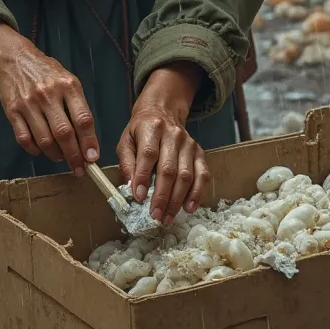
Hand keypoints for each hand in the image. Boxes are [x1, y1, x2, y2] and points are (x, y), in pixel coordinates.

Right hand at [0, 18, 99, 175]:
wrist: (14, 59)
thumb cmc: (47, 73)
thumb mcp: (68, 81)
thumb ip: (78, 107)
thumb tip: (88, 141)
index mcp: (68, 86)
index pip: (83, 119)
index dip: (89, 142)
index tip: (93, 158)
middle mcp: (48, 94)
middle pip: (64, 134)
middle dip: (74, 156)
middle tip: (79, 169)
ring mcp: (29, 103)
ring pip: (44, 140)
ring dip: (55, 155)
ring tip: (61, 158)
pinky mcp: (12, 111)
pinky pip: (24, 139)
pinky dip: (35, 150)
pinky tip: (41, 150)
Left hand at [117, 63, 209, 226]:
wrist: (162, 111)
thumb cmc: (140, 131)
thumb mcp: (126, 141)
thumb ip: (126, 163)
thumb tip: (130, 188)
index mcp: (151, 128)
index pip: (148, 154)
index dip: (143, 177)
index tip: (138, 198)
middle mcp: (173, 135)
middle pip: (169, 169)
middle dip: (162, 196)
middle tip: (155, 215)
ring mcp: (189, 144)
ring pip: (186, 175)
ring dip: (177, 200)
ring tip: (167, 217)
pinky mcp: (199, 152)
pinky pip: (202, 175)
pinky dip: (197, 193)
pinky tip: (189, 208)